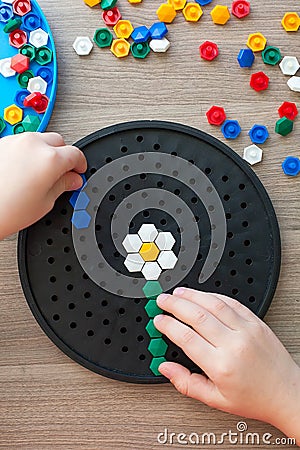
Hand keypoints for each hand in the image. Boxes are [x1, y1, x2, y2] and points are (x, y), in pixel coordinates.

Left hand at [0, 132, 85, 238]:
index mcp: (50, 158)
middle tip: (61, 174)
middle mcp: (33, 144)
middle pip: (59, 142)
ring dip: (44, 153)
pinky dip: (27, 153)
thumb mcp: (45, 202)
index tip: (78, 171)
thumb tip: (72, 179)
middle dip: (63, 156)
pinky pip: (22, 143)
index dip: (80, 165)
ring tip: (39, 174)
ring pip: (39, 140)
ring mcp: (15, 141)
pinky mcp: (2, 143)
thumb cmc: (6, 209)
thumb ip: (63, 186)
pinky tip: (24, 171)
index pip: (76, 154)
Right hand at [154, 288, 299, 442]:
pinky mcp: (256, 322)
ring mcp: (247, 330)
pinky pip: (232, 302)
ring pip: (214, 304)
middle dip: (175, 304)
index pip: (186, 337)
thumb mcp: (216, 399)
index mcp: (221, 366)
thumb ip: (186, 383)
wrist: (287, 393)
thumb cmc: (255, 398)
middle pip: (197, 315)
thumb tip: (165, 369)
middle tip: (162, 300)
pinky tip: (203, 295)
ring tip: (178, 293)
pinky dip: (214, 295)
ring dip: (192, 295)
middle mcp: (234, 344)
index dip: (168, 325)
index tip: (158, 320)